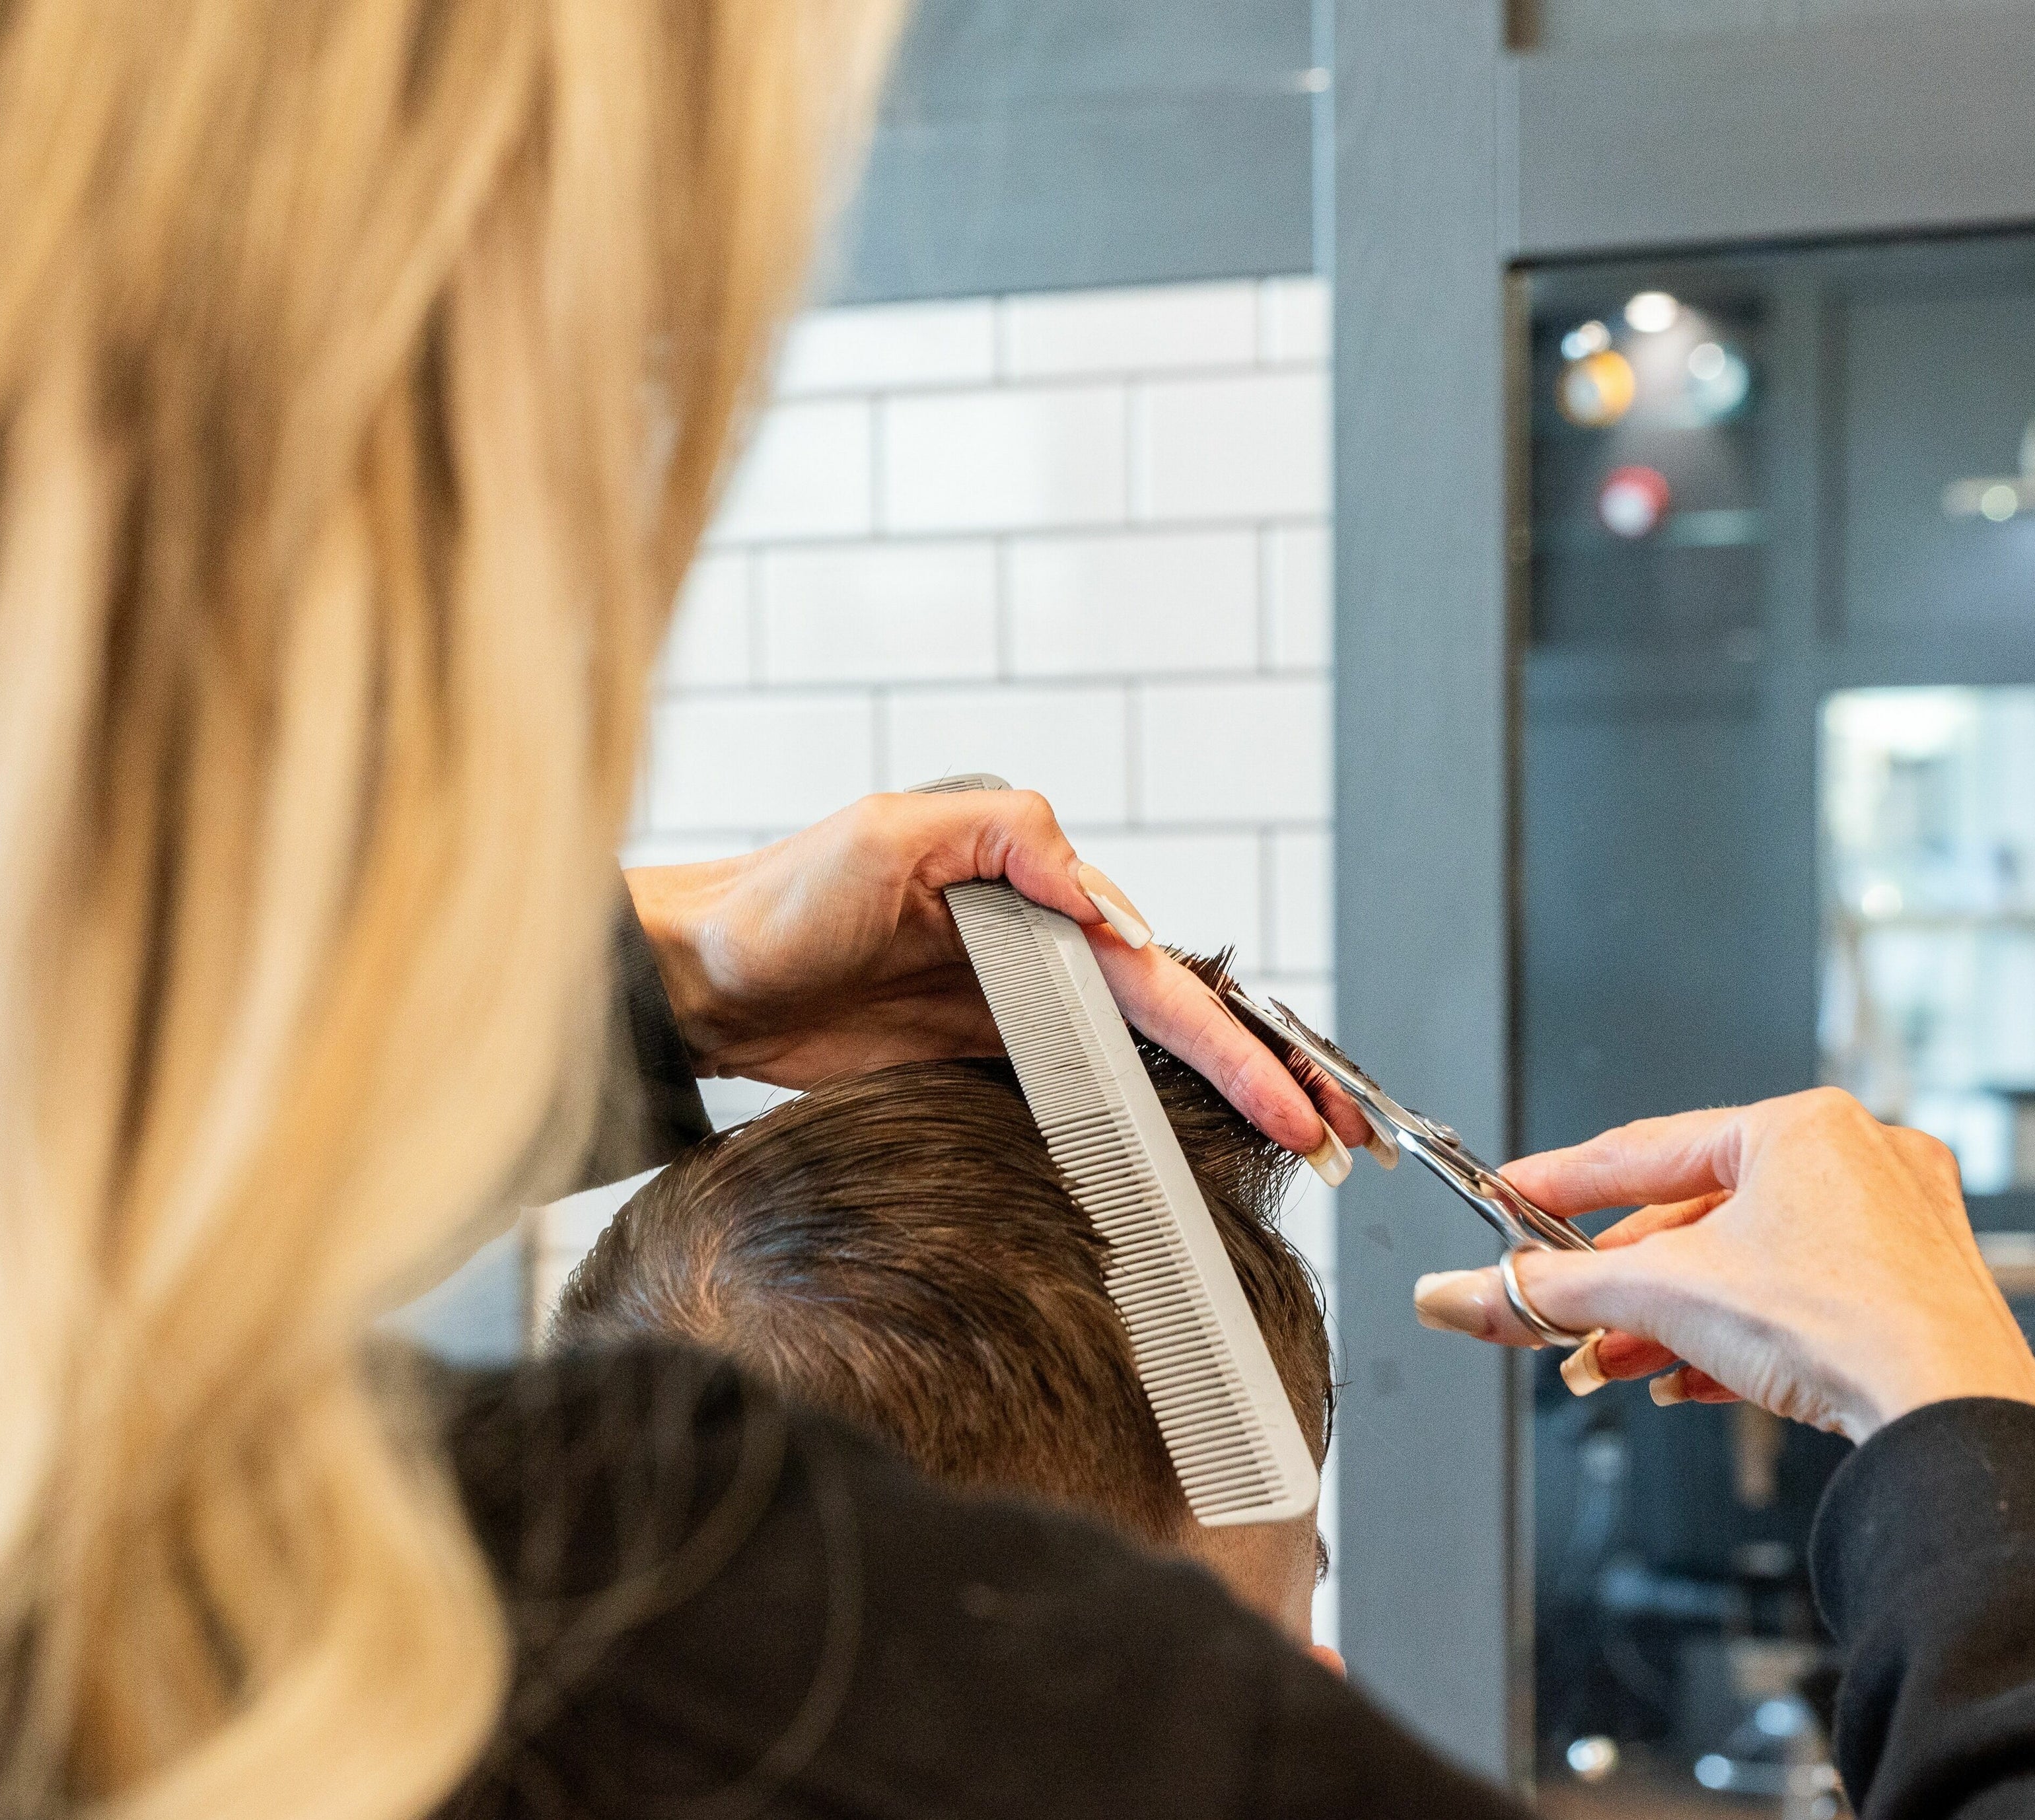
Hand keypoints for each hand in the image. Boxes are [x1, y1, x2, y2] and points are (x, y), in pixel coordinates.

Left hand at [623, 790, 1376, 1171]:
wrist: (698, 980)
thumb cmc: (777, 897)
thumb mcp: (891, 834)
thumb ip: (1009, 841)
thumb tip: (1110, 901)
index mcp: (1034, 883)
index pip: (1158, 969)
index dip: (1232, 1037)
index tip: (1291, 1093)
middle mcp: (1037, 941)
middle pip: (1173, 1017)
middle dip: (1261, 1075)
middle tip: (1336, 1136)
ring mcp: (1012, 1004)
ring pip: (1141, 1057)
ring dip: (1218, 1101)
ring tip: (1299, 1149)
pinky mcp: (978, 1055)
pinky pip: (1081, 1088)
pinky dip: (1144, 1118)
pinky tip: (1191, 1154)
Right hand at [1411, 1087, 2034, 1441]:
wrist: (1953, 1415)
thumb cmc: (1846, 1323)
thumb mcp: (1662, 1295)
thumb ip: (1546, 1292)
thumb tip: (1457, 1294)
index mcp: (1802, 1124)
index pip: (1646, 1148)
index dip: (1562, 1183)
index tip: (1511, 1201)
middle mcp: (1859, 1159)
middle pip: (1697, 1218)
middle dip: (1622, 1282)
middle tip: (1562, 1312)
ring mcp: (1897, 1226)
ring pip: (1748, 1265)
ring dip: (1672, 1318)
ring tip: (1618, 1361)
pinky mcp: (1916, 1290)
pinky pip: (1798, 1301)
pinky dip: (1737, 1338)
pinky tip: (1692, 1380)